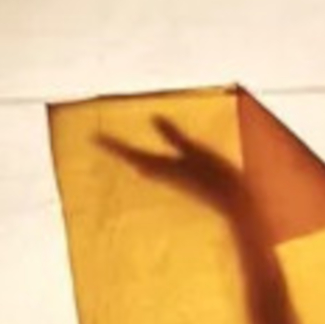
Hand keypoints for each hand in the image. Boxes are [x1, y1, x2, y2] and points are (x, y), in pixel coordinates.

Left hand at [99, 116, 249, 216]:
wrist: (234, 205)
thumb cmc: (215, 178)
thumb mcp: (193, 151)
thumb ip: (172, 136)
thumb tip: (153, 118)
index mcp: (160, 167)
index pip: (129, 153)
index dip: (110, 145)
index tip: (91, 137)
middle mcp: (160, 175)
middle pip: (132, 160)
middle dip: (117, 151)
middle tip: (100, 140)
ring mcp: (170, 180)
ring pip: (143, 165)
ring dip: (130, 155)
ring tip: (118, 147)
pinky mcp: (180, 181)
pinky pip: (157, 167)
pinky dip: (147, 159)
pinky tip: (148, 159)